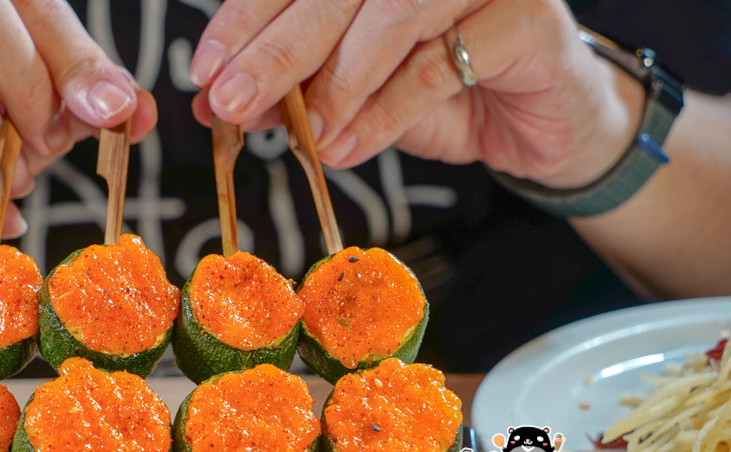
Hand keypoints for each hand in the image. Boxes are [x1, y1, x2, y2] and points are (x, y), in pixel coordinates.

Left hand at [188, 0, 642, 189]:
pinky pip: (440, 62)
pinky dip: (386, 111)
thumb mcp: (350, 96)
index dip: (245, 18)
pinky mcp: (526, 18)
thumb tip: (215, 104)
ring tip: (304, 137)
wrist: (536, 123)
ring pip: (388, 16)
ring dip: (335, 83)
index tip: (204, 70)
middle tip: (230, 102)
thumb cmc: (438, 93)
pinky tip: (349, 147)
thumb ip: (290, 92)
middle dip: (275, 50)